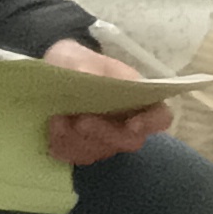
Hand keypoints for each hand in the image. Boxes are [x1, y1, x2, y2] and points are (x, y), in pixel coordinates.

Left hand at [41, 37, 170, 165]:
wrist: (55, 74)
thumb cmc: (77, 63)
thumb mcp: (78, 57)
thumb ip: (85, 66)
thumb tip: (88, 76)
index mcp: (139, 99)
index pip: (160, 117)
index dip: (151, 123)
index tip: (133, 123)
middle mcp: (128, 125)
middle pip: (129, 141)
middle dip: (103, 133)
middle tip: (80, 120)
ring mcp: (107, 141)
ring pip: (100, 151)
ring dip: (77, 140)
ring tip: (56, 119)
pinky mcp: (85, 150)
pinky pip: (77, 156)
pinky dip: (63, 146)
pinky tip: (52, 130)